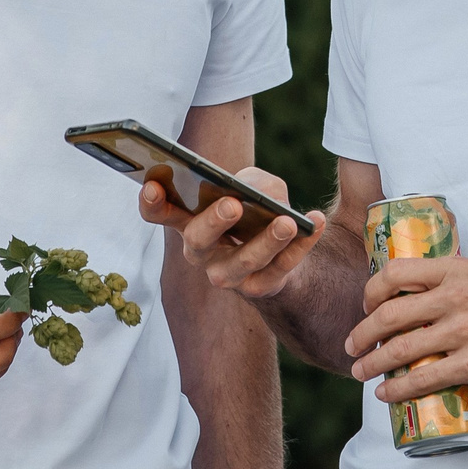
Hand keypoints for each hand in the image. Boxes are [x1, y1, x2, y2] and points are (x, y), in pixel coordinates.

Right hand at [139, 168, 324, 299]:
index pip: (160, 213)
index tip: (153, 185)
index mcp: (189, 221)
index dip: (152, 203)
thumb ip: (254, 181)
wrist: (282, 249)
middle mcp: (202, 251)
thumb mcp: (254, 185)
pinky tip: (315, 223)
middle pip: (197, 241)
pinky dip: (302, 246)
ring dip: (266, 241)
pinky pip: (281, 268)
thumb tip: (261, 193)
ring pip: (243, 261)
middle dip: (214, 223)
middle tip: (233, 205)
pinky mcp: (260, 287)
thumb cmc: (257, 208)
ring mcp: (228, 274)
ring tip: (287, 221)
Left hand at [344, 256, 467, 401]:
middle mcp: (453, 298)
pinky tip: (388, 394)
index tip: (366, 305)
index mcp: (455, 271)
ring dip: (373, 363)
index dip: (371, 291)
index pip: (394, 273)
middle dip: (363, 333)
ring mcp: (464, 332)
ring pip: (401, 349)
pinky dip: (399, 388)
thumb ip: (455, 281)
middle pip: (389, 315)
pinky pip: (426, 379)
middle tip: (352, 346)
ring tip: (361, 373)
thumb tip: (425, 296)